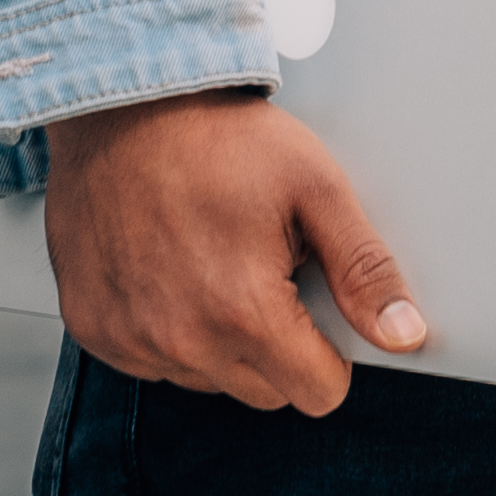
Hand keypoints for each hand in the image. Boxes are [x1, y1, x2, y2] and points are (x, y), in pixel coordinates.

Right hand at [43, 89, 427, 411]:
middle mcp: (181, 340)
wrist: (123, 103)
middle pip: (265, 392)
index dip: (331, 352)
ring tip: (213, 259)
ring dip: (219, 338)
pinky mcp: (92, 328)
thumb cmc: (219, 136)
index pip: (318, 392)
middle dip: (277, 344)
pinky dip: (166, 327)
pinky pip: (150, 359)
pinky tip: (169, 267)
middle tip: (263, 266)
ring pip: (207, 378)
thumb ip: (364, 268)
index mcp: (244, 312)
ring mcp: (129, 339)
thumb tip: (403, 333)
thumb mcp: (315, 186)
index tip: (317, 304)